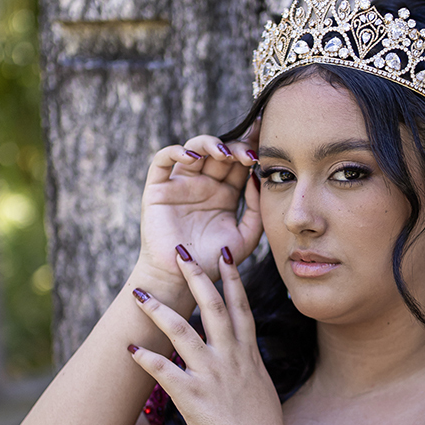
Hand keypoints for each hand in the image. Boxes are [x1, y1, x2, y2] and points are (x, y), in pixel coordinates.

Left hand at [127, 245, 285, 424]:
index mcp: (248, 354)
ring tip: (139, 294)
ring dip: (159, 310)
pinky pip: (164, 371)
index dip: (232, 277)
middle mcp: (230, 357)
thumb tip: (243, 357)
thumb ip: (248, 367)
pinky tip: (129, 347)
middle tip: (179, 252)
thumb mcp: (260, 387)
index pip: (240, 307)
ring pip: (182, 331)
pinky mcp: (192, 395)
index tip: (223, 253)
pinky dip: (145, 358)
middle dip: (195, 277)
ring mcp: (211, 374)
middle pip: (212, 307)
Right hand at [136, 117, 262, 285]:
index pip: (238, 163)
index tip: (265, 143)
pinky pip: (162, 161)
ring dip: (209, 144)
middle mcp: (203, 185)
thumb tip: (255, 179)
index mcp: (224, 194)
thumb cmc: (214, 263)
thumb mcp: (245, 238)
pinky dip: (174, 151)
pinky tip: (192, 156)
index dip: (250, 149)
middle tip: (249, 153)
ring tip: (223, 154)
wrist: (183, 281)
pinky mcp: (158, 189)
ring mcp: (181, 185)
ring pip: (194, 149)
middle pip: (219, 152)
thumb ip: (256, 210)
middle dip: (235, 146)